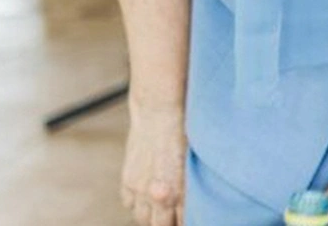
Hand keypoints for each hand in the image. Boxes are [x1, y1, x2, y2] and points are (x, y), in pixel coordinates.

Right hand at [121, 101, 186, 225]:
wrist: (159, 112)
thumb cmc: (186, 131)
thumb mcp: (197, 161)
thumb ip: (193, 185)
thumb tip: (199, 202)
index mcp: (179, 191)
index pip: (183, 221)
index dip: (188, 221)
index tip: (193, 219)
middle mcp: (158, 193)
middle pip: (159, 225)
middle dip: (168, 224)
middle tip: (175, 219)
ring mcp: (139, 188)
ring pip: (142, 218)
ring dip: (152, 218)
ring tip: (162, 213)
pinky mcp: (127, 179)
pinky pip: (129, 203)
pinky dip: (137, 205)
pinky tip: (147, 199)